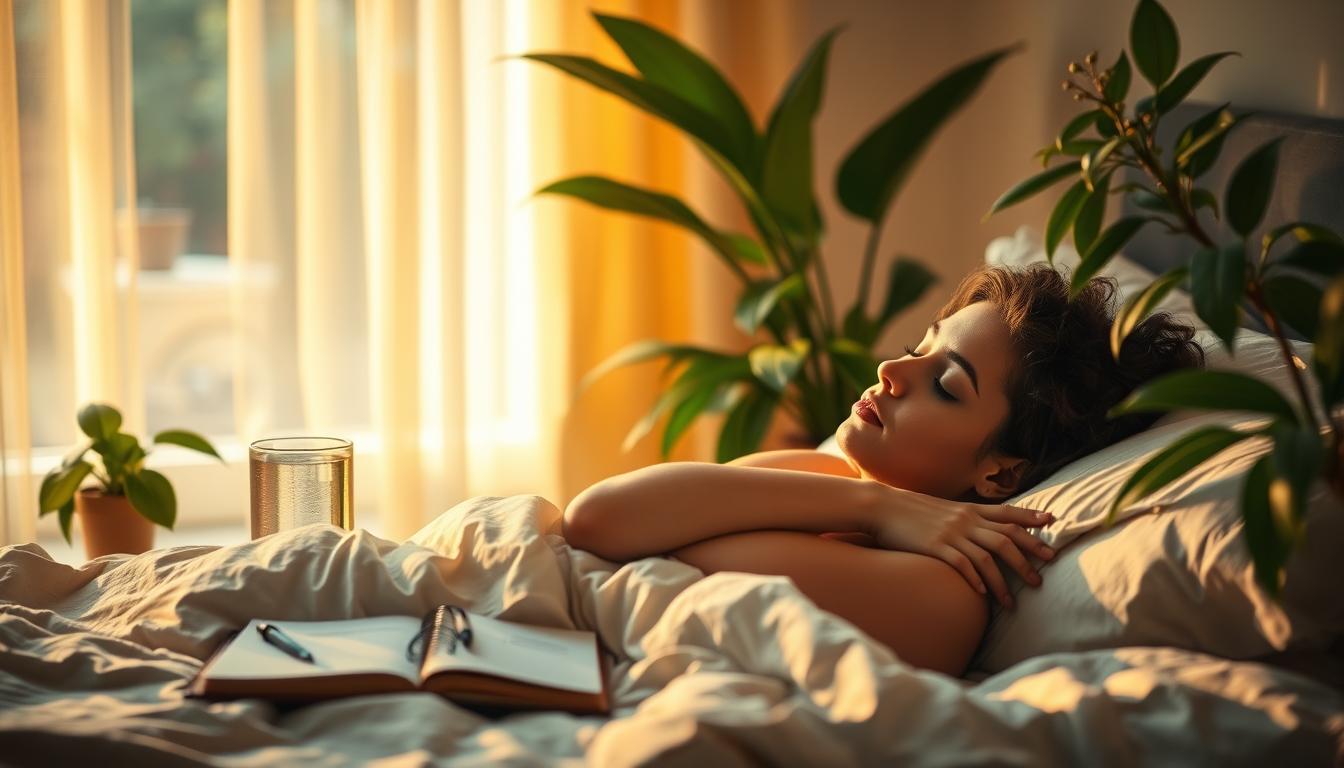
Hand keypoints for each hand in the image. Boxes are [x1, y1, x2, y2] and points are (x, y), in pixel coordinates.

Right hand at [864, 488, 1055, 608]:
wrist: (883, 505)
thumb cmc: (912, 510)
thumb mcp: (944, 508)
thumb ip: (966, 518)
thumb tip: (983, 530)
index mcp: (970, 509)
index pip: (1008, 513)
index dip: (1030, 517)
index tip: (1052, 522)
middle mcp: (966, 520)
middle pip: (1007, 538)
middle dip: (1029, 557)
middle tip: (1043, 576)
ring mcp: (951, 533)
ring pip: (988, 557)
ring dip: (1004, 582)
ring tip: (1012, 604)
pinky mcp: (935, 546)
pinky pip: (962, 564)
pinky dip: (975, 580)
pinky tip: (982, 595)